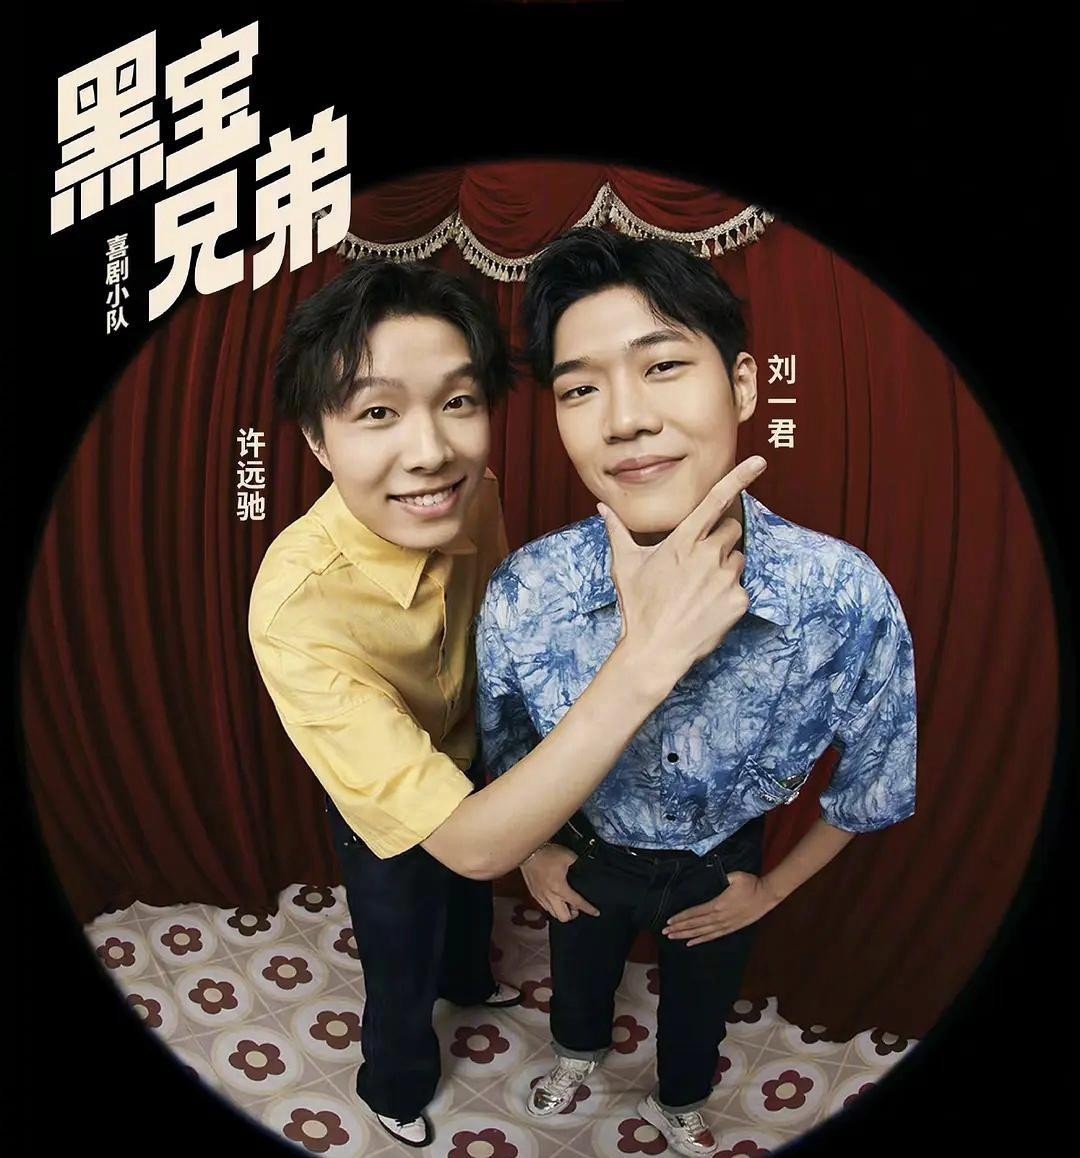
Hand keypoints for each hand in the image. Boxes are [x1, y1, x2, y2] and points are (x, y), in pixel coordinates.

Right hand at [520, 844, 599, 921]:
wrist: (528, 852)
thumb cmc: (548, 854)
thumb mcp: (569, 856)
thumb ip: (580, 864)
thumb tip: (587, 869)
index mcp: (560, 888)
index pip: (578, 903)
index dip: (589, 909)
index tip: (596, 913)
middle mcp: (550, 896)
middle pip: (564, 917)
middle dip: (572, 914)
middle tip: (576, 906)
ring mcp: (540, 897)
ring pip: (553, 914)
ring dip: (562, 911)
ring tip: (566, 902)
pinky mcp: (534, 895)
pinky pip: (545, 908)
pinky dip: (552, 907)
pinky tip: (556, 898)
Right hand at [601, 456, 766, 694]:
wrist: (655, 649)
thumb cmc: (639, 605)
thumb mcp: (626, 565)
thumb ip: (618, 531)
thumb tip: (602, 508)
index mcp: (683, 540)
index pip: (716, 500)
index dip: (739, 477)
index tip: (759, 462)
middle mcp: (708, 554)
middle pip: (732, 529)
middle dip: (721, 539)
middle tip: (700, 561)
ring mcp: (726, 578)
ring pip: (738, 559)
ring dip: (725, 568)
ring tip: (700, 589)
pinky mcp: (739, 601)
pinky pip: (741, 588)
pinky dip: (729, 596)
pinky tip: (707, 608)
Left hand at [661, 872, 779, 945]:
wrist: (767, 896)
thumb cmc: (750, 883)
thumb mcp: (735, 875)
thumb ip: (722, 875)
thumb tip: (710, 872)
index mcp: (718, 905)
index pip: (695, 913)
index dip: (681, 917)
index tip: (669, 921)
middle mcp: (719, 918)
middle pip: (695, 925)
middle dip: (679, 928)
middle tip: (665, 932)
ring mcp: (725, 925)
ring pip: (702, 933)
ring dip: (686, 935)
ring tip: (673, 938)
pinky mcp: (731, 929)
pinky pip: (712, 936)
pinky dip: (700, 940)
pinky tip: (691, 943)